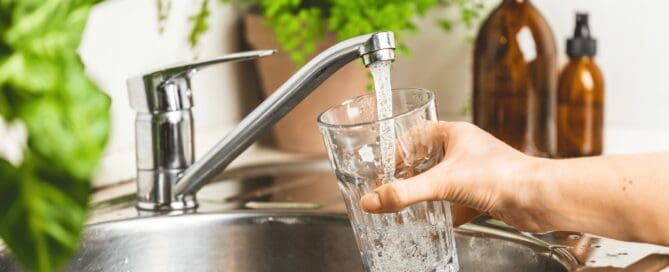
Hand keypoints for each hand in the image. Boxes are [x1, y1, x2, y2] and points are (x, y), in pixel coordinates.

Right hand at [360, 121, 550, 231]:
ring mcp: (476, 171)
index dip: (398, 148)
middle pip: (428, 158)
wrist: (538, 199)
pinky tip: (435, 224)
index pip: (417, 133)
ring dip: (426, 193)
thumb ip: (405, 193)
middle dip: (409, 174)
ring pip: (443, 181)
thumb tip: (371, 200)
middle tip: (391, 186)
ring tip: (407, 205)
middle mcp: (466, 150)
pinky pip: (457, 201)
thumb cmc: (502, 176)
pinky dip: (445, 213)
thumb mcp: (443, 183)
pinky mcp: (485, 193)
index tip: (384, 165)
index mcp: (455, 134)